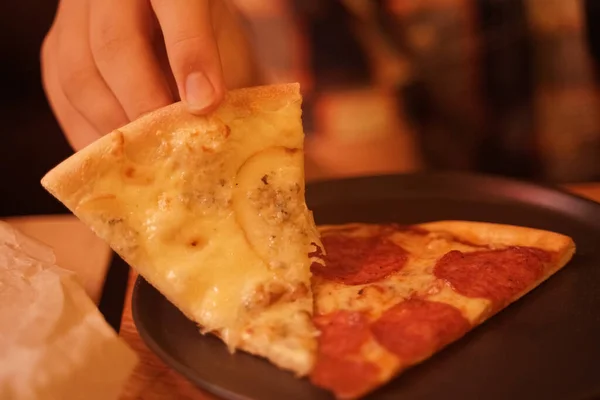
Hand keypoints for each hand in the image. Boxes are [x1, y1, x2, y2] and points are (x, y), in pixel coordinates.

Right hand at [41, 0, 256, 150]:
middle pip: (113, 44)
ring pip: (77, 71)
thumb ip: (220, 67)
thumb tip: (215, 117)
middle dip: (143, 103)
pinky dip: (87, 129)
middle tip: (170, 143)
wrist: (168, 15)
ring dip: (112, 123)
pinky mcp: (57, 44)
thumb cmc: (202, 27)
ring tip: (145, 155)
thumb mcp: (223, 34)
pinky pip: (60, 92)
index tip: (205, 104)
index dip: (189, 55)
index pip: (175, 3)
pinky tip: (115, 153)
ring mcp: (75, 14)